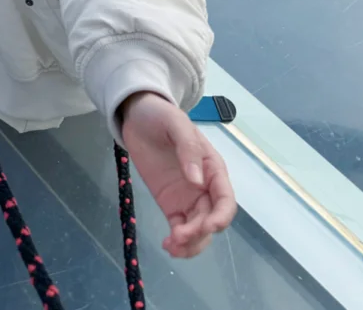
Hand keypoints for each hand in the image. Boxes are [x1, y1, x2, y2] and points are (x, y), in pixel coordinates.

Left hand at [120, 92, 235, 257]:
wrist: (137, 115)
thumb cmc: (161, 116)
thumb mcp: (176, 124)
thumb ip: (188, 149)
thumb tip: (197, 180)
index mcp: (213, 168)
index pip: (225, 199)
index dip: (221, 216)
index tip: (209, 226)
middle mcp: (204, 188)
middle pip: (211, 219)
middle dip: (200, 232)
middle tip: (179, 236)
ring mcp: (187, 198)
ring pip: (198, 229)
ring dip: (190, 243)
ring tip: (172, 246)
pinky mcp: (170, 204)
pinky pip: (180, 228)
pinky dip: (178, 241)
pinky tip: (168, 246)